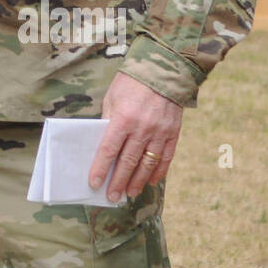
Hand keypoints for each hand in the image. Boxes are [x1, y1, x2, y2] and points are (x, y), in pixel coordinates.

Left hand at [88, 72, 182, 202]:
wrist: (163, 70)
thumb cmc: (131, 82)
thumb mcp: (112, 98)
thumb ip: (108, 121)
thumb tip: (103, 144)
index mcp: (123, 118)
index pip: (109, 150)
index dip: (101, 168)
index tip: (94, 183)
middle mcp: (142, 128)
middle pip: (128, 162)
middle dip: (118, 182)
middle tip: (112, 197)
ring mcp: (160, 133)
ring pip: (147, 164)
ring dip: (137, 181)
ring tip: (130, 194)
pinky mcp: (173, 133)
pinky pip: (166, 158)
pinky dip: (158, 172)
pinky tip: (150, 182)